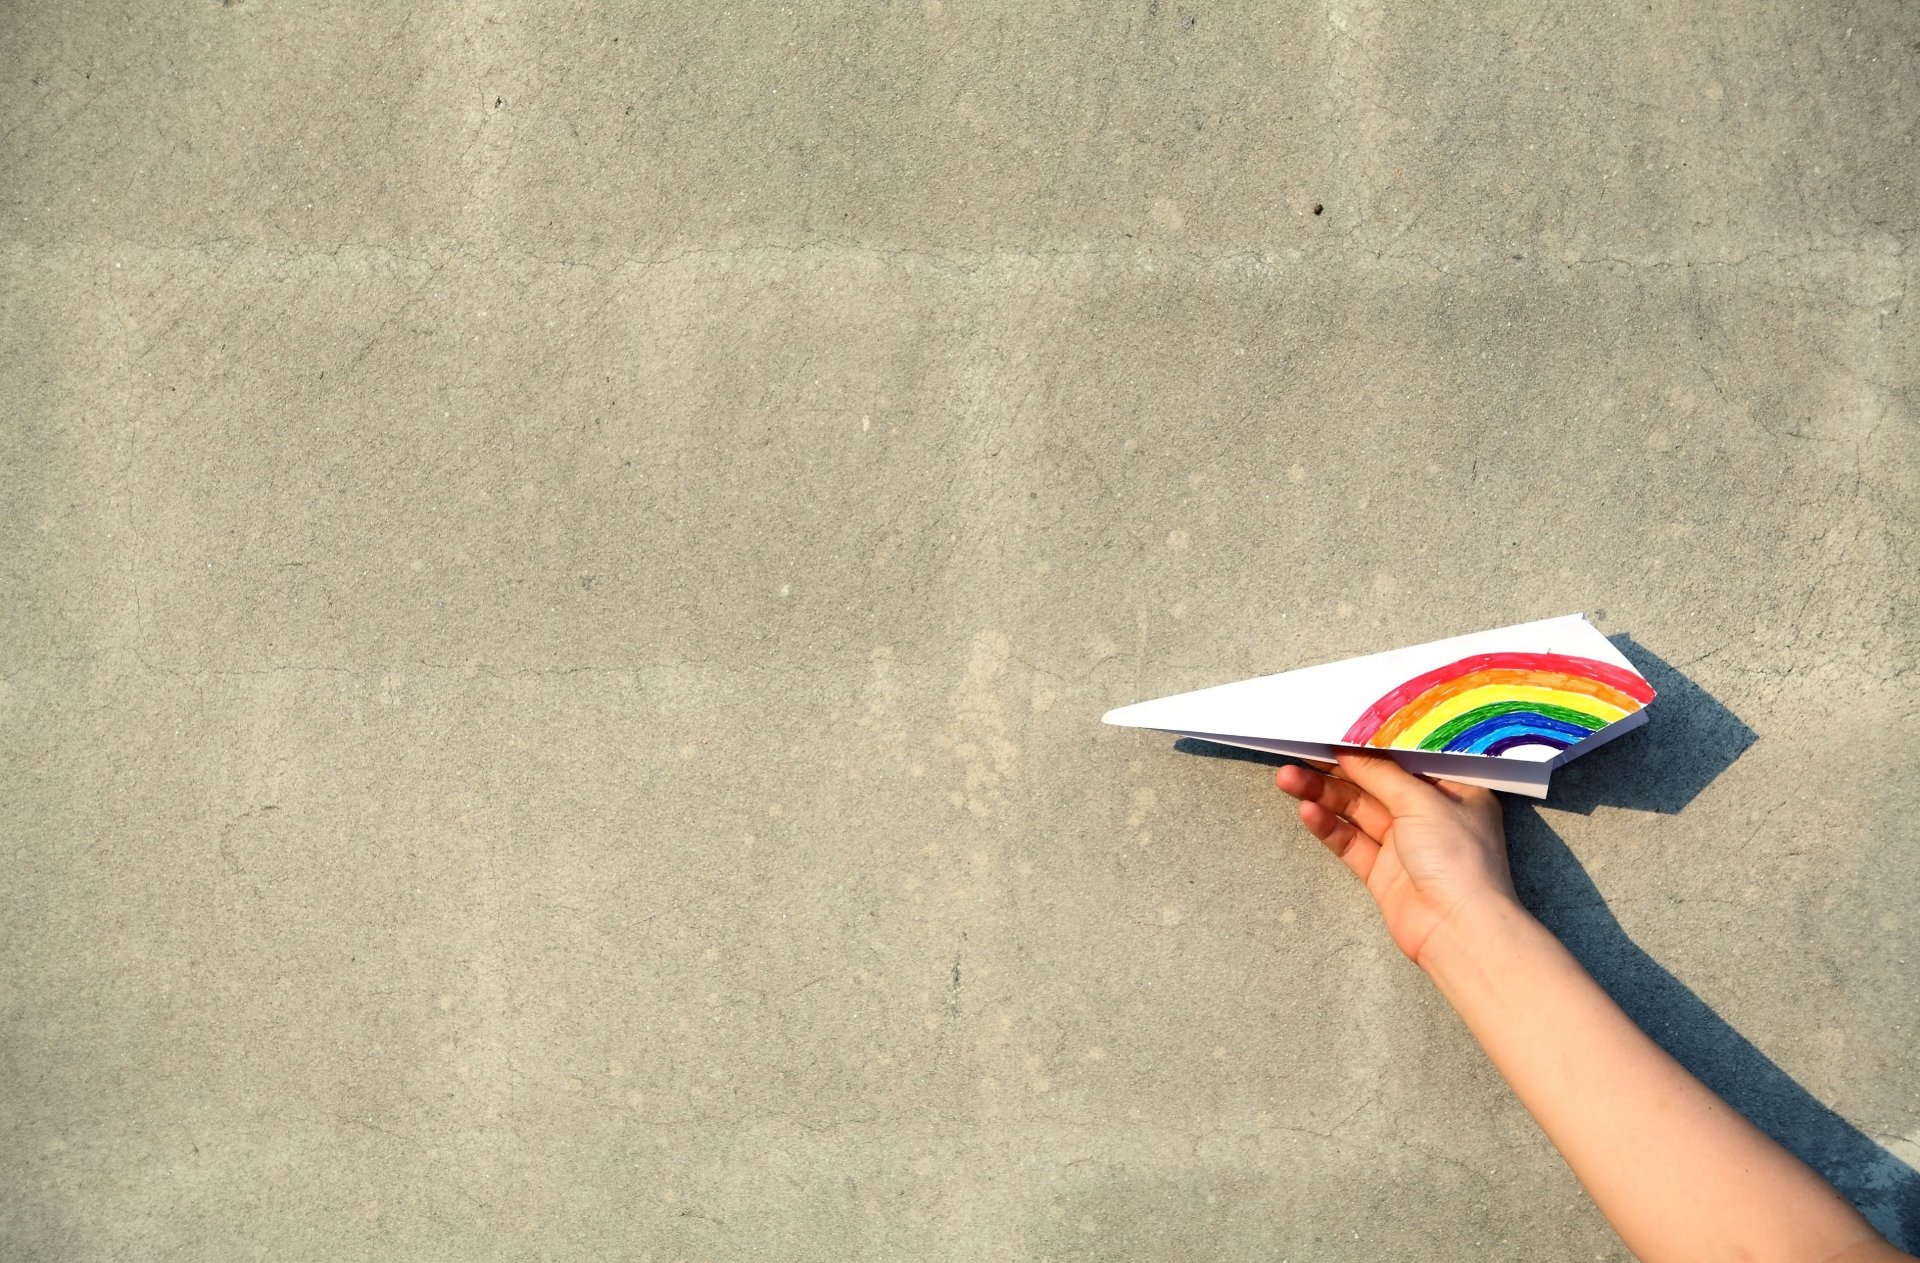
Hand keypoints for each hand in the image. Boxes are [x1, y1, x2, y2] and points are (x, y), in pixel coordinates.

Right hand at [1274, 752, 1514, 965]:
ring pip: (1356, 811)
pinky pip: (1349, 841)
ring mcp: (1404, 844)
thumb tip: (1351, 752)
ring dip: (1323, 794)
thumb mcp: (1422, 802)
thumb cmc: (1459, 860)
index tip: (1337, 730)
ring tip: (1287, 779)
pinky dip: (1328, 826)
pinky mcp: (1382, 871)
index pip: (1406, 759)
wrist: (1459, 930)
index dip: (1371, 745)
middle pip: (1374, 784)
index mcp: (1453, 791)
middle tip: (1300, 751)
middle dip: (1337, 769)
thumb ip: (1382, 774)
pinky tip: (1307, 811)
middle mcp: (1429, 814)